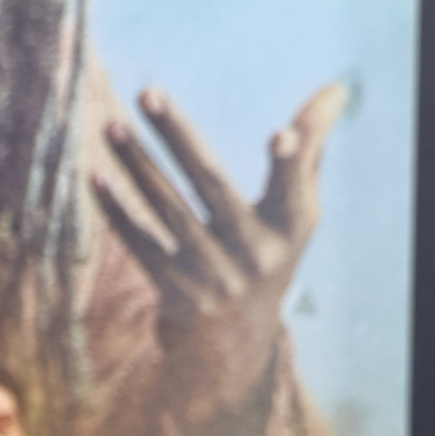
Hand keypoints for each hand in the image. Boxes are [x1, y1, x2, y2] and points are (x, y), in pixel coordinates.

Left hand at [91, 81, 343, 425]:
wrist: (234, 346)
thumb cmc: (268, 254)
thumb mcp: (298, 212)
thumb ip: (310, 150)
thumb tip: (337, 89)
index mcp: (291, 228)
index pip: (293, 189)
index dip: (291, 164)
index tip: (281, 137)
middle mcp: (253, 255)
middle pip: (212, 184)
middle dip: (179, 136)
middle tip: (148, 92)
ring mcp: (211, 276)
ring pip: (168, 212)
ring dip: (137, 167)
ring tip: (112, 127)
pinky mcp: (175, 293)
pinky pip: (141, 246)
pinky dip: (117, 212)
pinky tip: (97, 177)